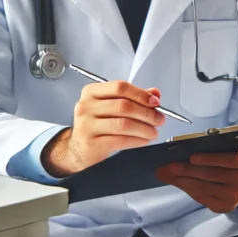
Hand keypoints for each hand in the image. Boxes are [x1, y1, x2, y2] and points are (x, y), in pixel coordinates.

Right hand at [42, 82, 164, 176]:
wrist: (78, 149)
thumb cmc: (98, 125)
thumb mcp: (112, 107)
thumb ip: (134, 97)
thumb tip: (154, 93)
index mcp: (91, 92)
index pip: (120, 87)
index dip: (141, 94)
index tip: (155, 102)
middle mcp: (86, 106)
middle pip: (123, 106)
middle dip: (147, 113)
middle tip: (159, 118)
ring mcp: (86, 125)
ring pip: (123, 124)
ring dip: (144, 128)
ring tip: (153, 131)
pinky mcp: (91, 144)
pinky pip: (120, 140)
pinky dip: (137, 140)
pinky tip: (144, 140)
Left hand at [155, 151, 237, 212]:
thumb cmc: (229, 162)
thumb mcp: (224, 152)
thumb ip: (204, 151)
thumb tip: (178, 151)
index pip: (229, 159)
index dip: (210, 158)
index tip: (191, 157)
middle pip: (213, 175)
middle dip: (189, 170)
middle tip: (172, 166)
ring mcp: (236, 196)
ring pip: (205, 187)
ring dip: (185, 180)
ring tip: (171, 174)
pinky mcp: (226, 207)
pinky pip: (203, 198)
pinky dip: (189, 189)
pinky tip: (181, 183)